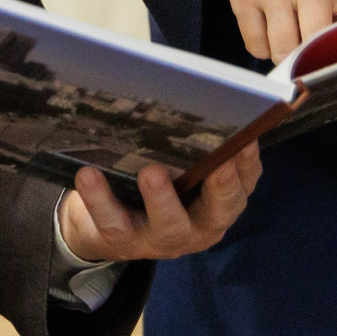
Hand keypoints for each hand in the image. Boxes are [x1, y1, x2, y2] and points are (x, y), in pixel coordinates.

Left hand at [57, 147, 260, 261]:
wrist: (104, 225)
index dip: (247, 165)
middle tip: (218, 163)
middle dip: (221, 187)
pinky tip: (89, 174)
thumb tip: (190, 94)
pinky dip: (100, 198)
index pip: (243, 185)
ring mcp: (162, 239)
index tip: (246, 140)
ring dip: (162, 199)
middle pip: (218, 211)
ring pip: (168, 225)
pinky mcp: (123, 241)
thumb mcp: (177, 165)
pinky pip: (113, 222)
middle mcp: (197, 226)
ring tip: (151, 172)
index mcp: (217, 204)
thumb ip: (190, 143)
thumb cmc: (152, 183)